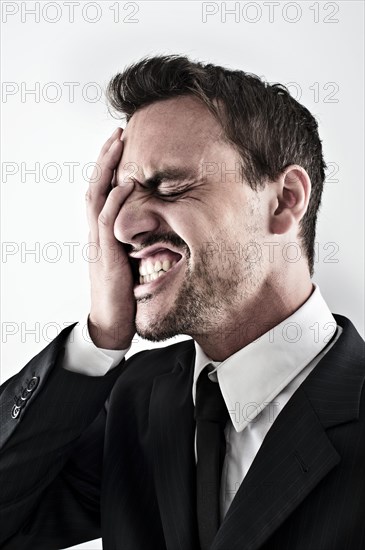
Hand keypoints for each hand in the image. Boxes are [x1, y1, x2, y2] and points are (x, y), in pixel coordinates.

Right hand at [86, 128, 135, 348]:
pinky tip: (125, 184)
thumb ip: (139, 239)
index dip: (110, 167)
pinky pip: (106, 223)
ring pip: (97, 197)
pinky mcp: (105, 256)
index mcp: (103, 232)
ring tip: (118, 143)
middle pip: (97, 186)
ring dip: (107, 169)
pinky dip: (115, 201)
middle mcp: (97, 233)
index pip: (104, 192)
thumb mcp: (133, 260)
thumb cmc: (124, 293)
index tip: (122, 143)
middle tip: (118, 131)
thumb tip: (160, 223)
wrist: (113, 323)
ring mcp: (98, 243)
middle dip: (106, 158)